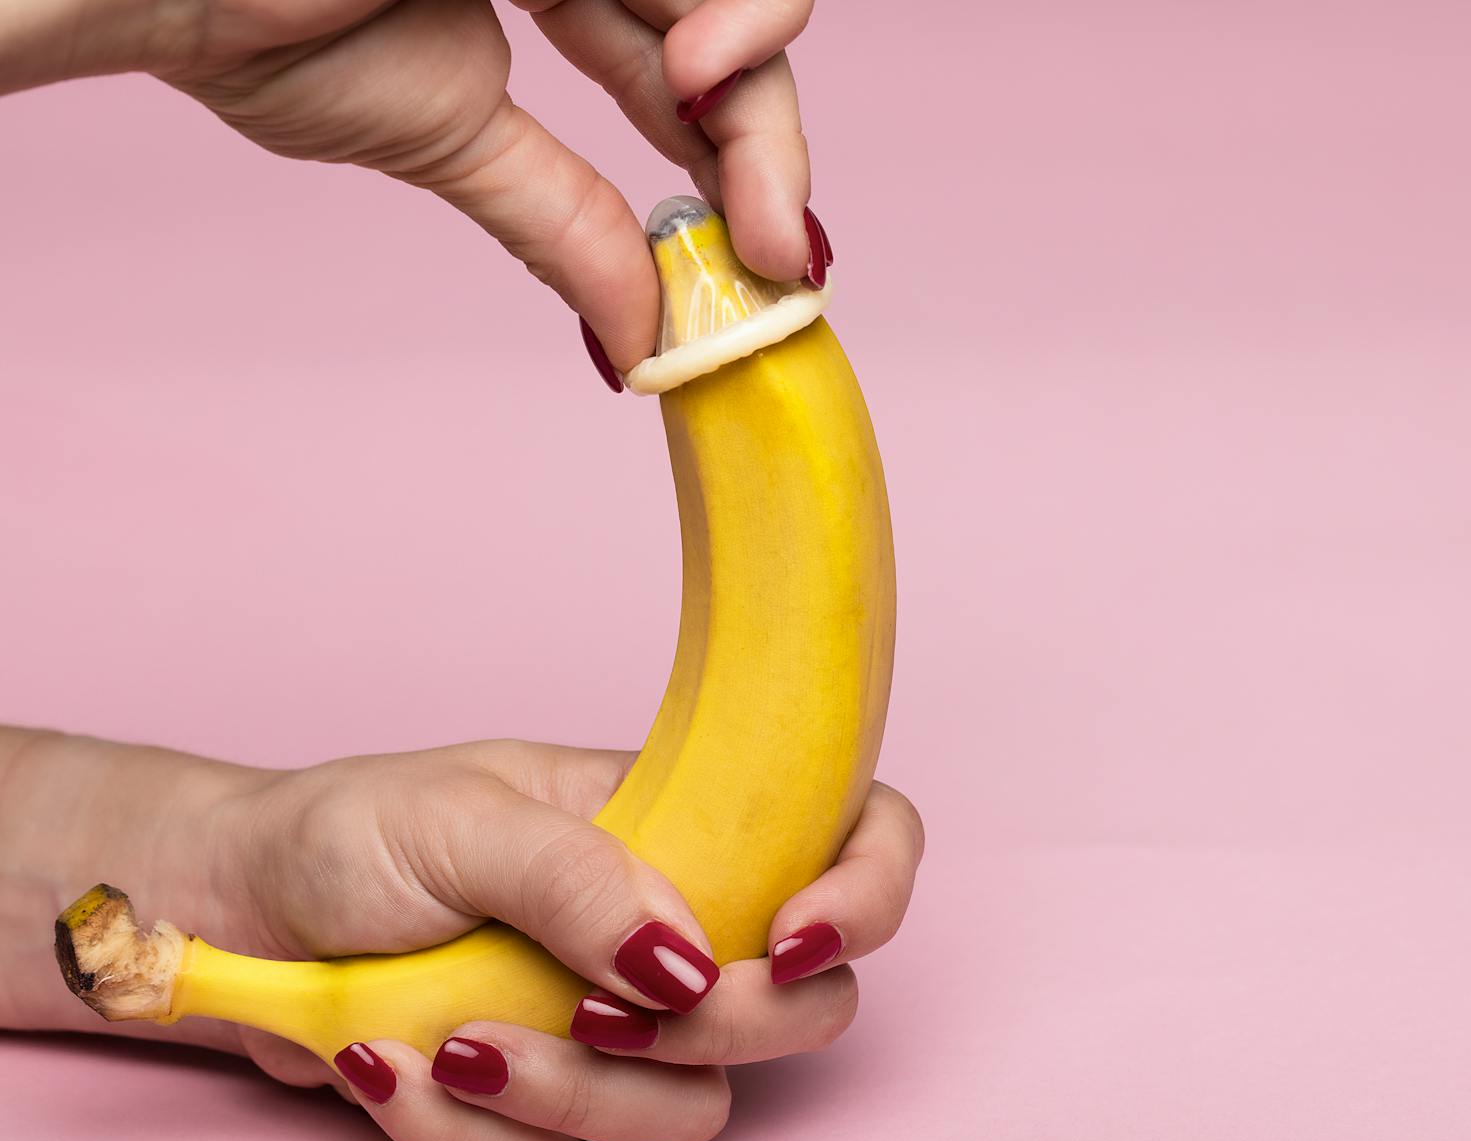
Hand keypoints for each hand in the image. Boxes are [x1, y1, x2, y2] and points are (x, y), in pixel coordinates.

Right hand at [0, 0, 823, 379]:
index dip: (737, 164)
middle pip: (718, 33)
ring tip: (745, 187)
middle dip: (768, 149)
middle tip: (785, 256)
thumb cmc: (251, 24)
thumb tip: (641, 344)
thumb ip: (560, 223)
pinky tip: (698, 76)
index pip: (670, 74)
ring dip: (757, 93)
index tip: (775, 266)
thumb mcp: (446, 137)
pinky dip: (730, 11)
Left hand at [0, 732, 922, 1140]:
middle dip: (723, 1031)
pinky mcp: (543, 1105)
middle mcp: (671, 928)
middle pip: (802, 1011)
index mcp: (684, 824)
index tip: (791, 943)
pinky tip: (382, 1064)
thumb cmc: (353, 834)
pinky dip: (463, 1129)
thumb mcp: (462, 819)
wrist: (234, 916)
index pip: (850, 836)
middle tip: (612, 1011)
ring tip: (454, 1040)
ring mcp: (614, 1027)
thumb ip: (580, 877)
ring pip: (687, 1111)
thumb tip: (687, 957)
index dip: (865, 894)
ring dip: (570, 1094)